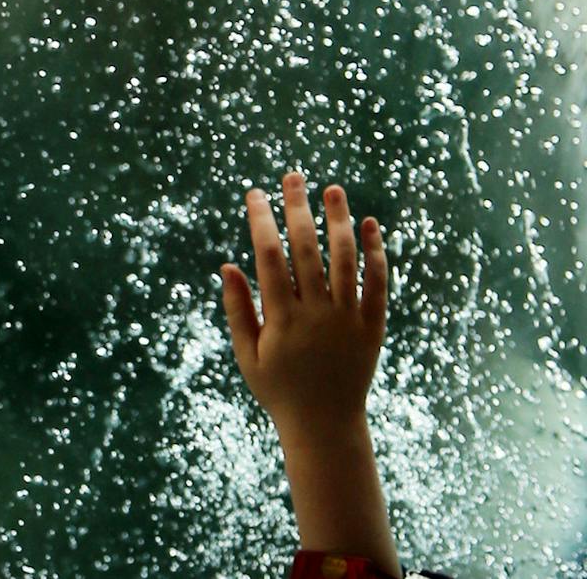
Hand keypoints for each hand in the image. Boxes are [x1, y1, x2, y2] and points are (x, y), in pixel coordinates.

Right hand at [221, 172, 399, 577]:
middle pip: (308, 250)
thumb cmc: (279, 390)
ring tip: (333, 189)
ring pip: (346, 260)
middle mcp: (317, 316)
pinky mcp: (373, 328)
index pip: (270, 258)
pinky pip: (378, 285)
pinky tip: (370, 224)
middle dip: (298, 208)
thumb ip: (238, 310)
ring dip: (340, 221)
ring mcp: (348, 321)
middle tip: (292, 176)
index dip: (262, 222)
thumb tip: (227, 264)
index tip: (255, 193)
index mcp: (282, 320)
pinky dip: (376, 253)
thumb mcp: (247, 355)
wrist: (327, 428)